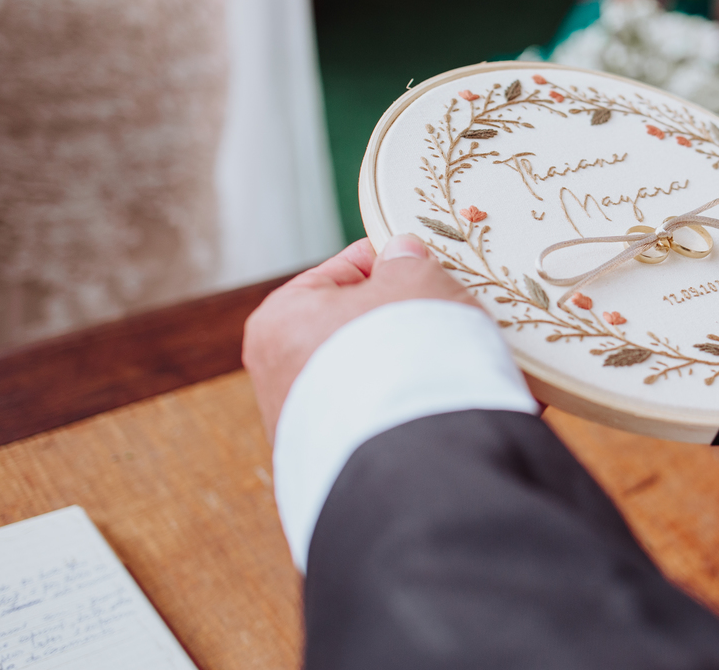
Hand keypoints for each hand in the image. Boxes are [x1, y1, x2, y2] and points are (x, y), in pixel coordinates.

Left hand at [242, 235, 476, 440]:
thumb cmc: (407, 357)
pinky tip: (432, 403)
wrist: (412, 463)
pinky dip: (400, 407)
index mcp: (279, 319)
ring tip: (442, 363)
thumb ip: (408, 261)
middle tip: (439, 317)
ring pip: (362, 374)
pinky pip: (372, 418)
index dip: (388, 265)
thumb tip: (401, 254)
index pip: (340, 271)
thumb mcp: (417, 283)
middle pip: (348, 326)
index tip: (422, 268)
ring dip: (400, 364)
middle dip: (394, 320)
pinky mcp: (330, 464)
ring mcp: (301, 428)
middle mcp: (275, 375)